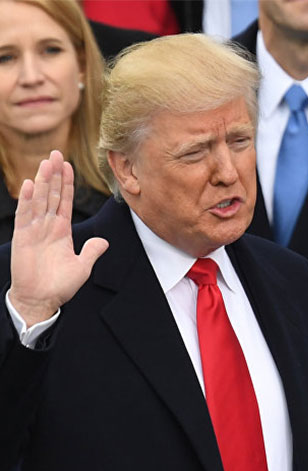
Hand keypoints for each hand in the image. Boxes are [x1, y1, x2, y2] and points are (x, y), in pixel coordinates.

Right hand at [9, 151, 108, 325]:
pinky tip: (29, 185)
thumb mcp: (82, 267)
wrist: (40, 300)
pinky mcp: (23, 238)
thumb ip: (92, 252)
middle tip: (56, 153)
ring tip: (46, 162)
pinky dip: (28, 200)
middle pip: (52, 195)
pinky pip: (26, 215)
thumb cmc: (59, 285)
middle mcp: (47, 226)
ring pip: (40, 200)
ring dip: (43, 181)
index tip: (68, 166)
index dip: (67, 183)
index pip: (65, 201)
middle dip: (54, 174)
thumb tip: (103, 241)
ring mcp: (34, 230)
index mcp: (62, 230)